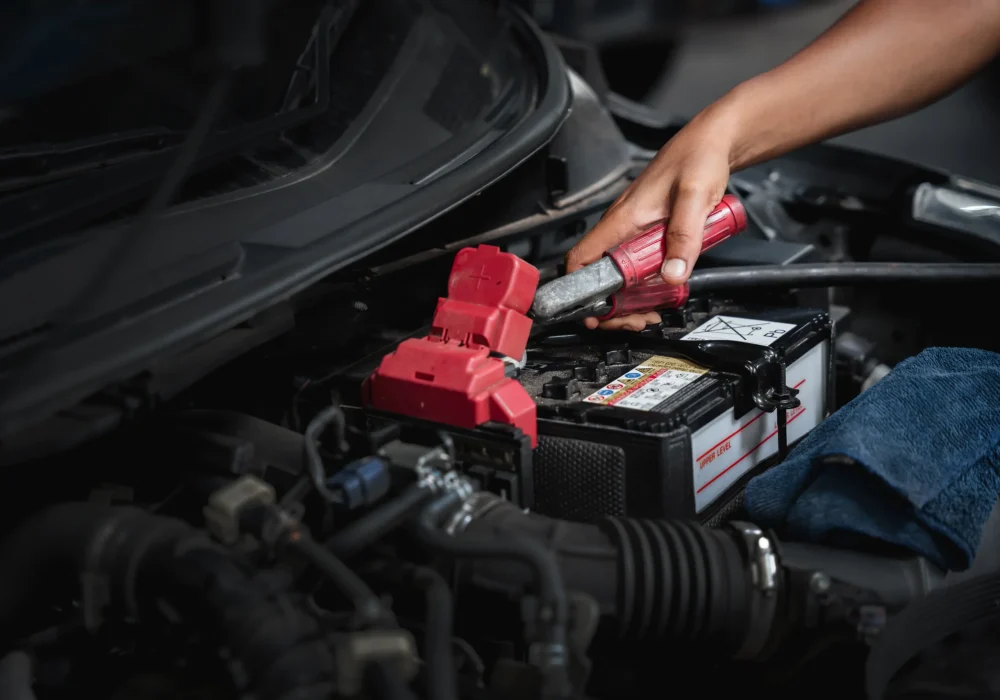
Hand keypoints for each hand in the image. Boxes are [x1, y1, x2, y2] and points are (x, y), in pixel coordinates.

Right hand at [565, 112, 734, 330]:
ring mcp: (634, 231)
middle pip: (600, 277)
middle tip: (636, 320)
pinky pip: (639, 266)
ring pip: (620, 276)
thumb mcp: (694, 198)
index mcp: (622, 218)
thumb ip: (685, 237)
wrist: (713, 142)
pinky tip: (662, 291)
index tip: (593, 314)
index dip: (579, 289)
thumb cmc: (698, 159)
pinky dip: (646, 285)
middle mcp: (622, 226)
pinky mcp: (649, 233)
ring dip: (631, 299)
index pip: (582, 257)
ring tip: (651, 312)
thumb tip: (674, 274)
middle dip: (613, 306)